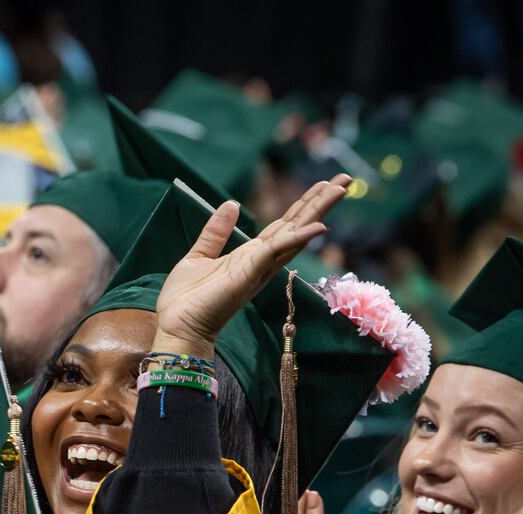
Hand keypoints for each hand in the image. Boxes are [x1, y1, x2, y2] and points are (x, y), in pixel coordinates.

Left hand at [151, 177, 351, 358]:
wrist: (177, 326)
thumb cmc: (186, 299)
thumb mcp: (199, 255)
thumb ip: (216, 231)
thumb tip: (231, 204)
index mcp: (251, 256)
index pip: (283, 226)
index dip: (303, 205)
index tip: (323, 184)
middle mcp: (261, 262)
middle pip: (297, 226)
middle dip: (321, 202)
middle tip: (345, 179)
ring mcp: (258, 268)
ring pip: (295, 234)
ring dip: (318, 211)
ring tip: (340, 188)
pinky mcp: (249, 274)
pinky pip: (277, 251)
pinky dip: (298, 238)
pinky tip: (319, 226)